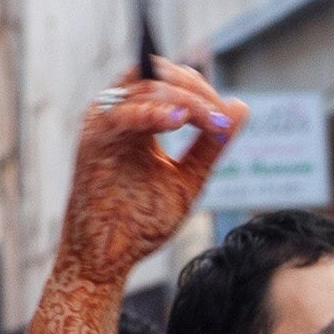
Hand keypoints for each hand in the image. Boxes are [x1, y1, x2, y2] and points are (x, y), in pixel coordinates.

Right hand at [50, 60, 240, 293]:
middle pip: (156, 75)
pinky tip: (178, 120)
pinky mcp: (92, 142)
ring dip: (182, 101)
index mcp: (137, 119)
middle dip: (194, 90)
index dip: (199, 88)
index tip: (226, 116)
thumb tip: (241, 106)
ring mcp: (103, 125)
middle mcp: (117, 115)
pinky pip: (121, 115)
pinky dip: (151, 113)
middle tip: (220, 117)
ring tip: (209, 121)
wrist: (108, 258)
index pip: (168, 80)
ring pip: (143, 88)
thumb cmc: (140, 222)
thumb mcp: (187, 179)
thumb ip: (210, 146)